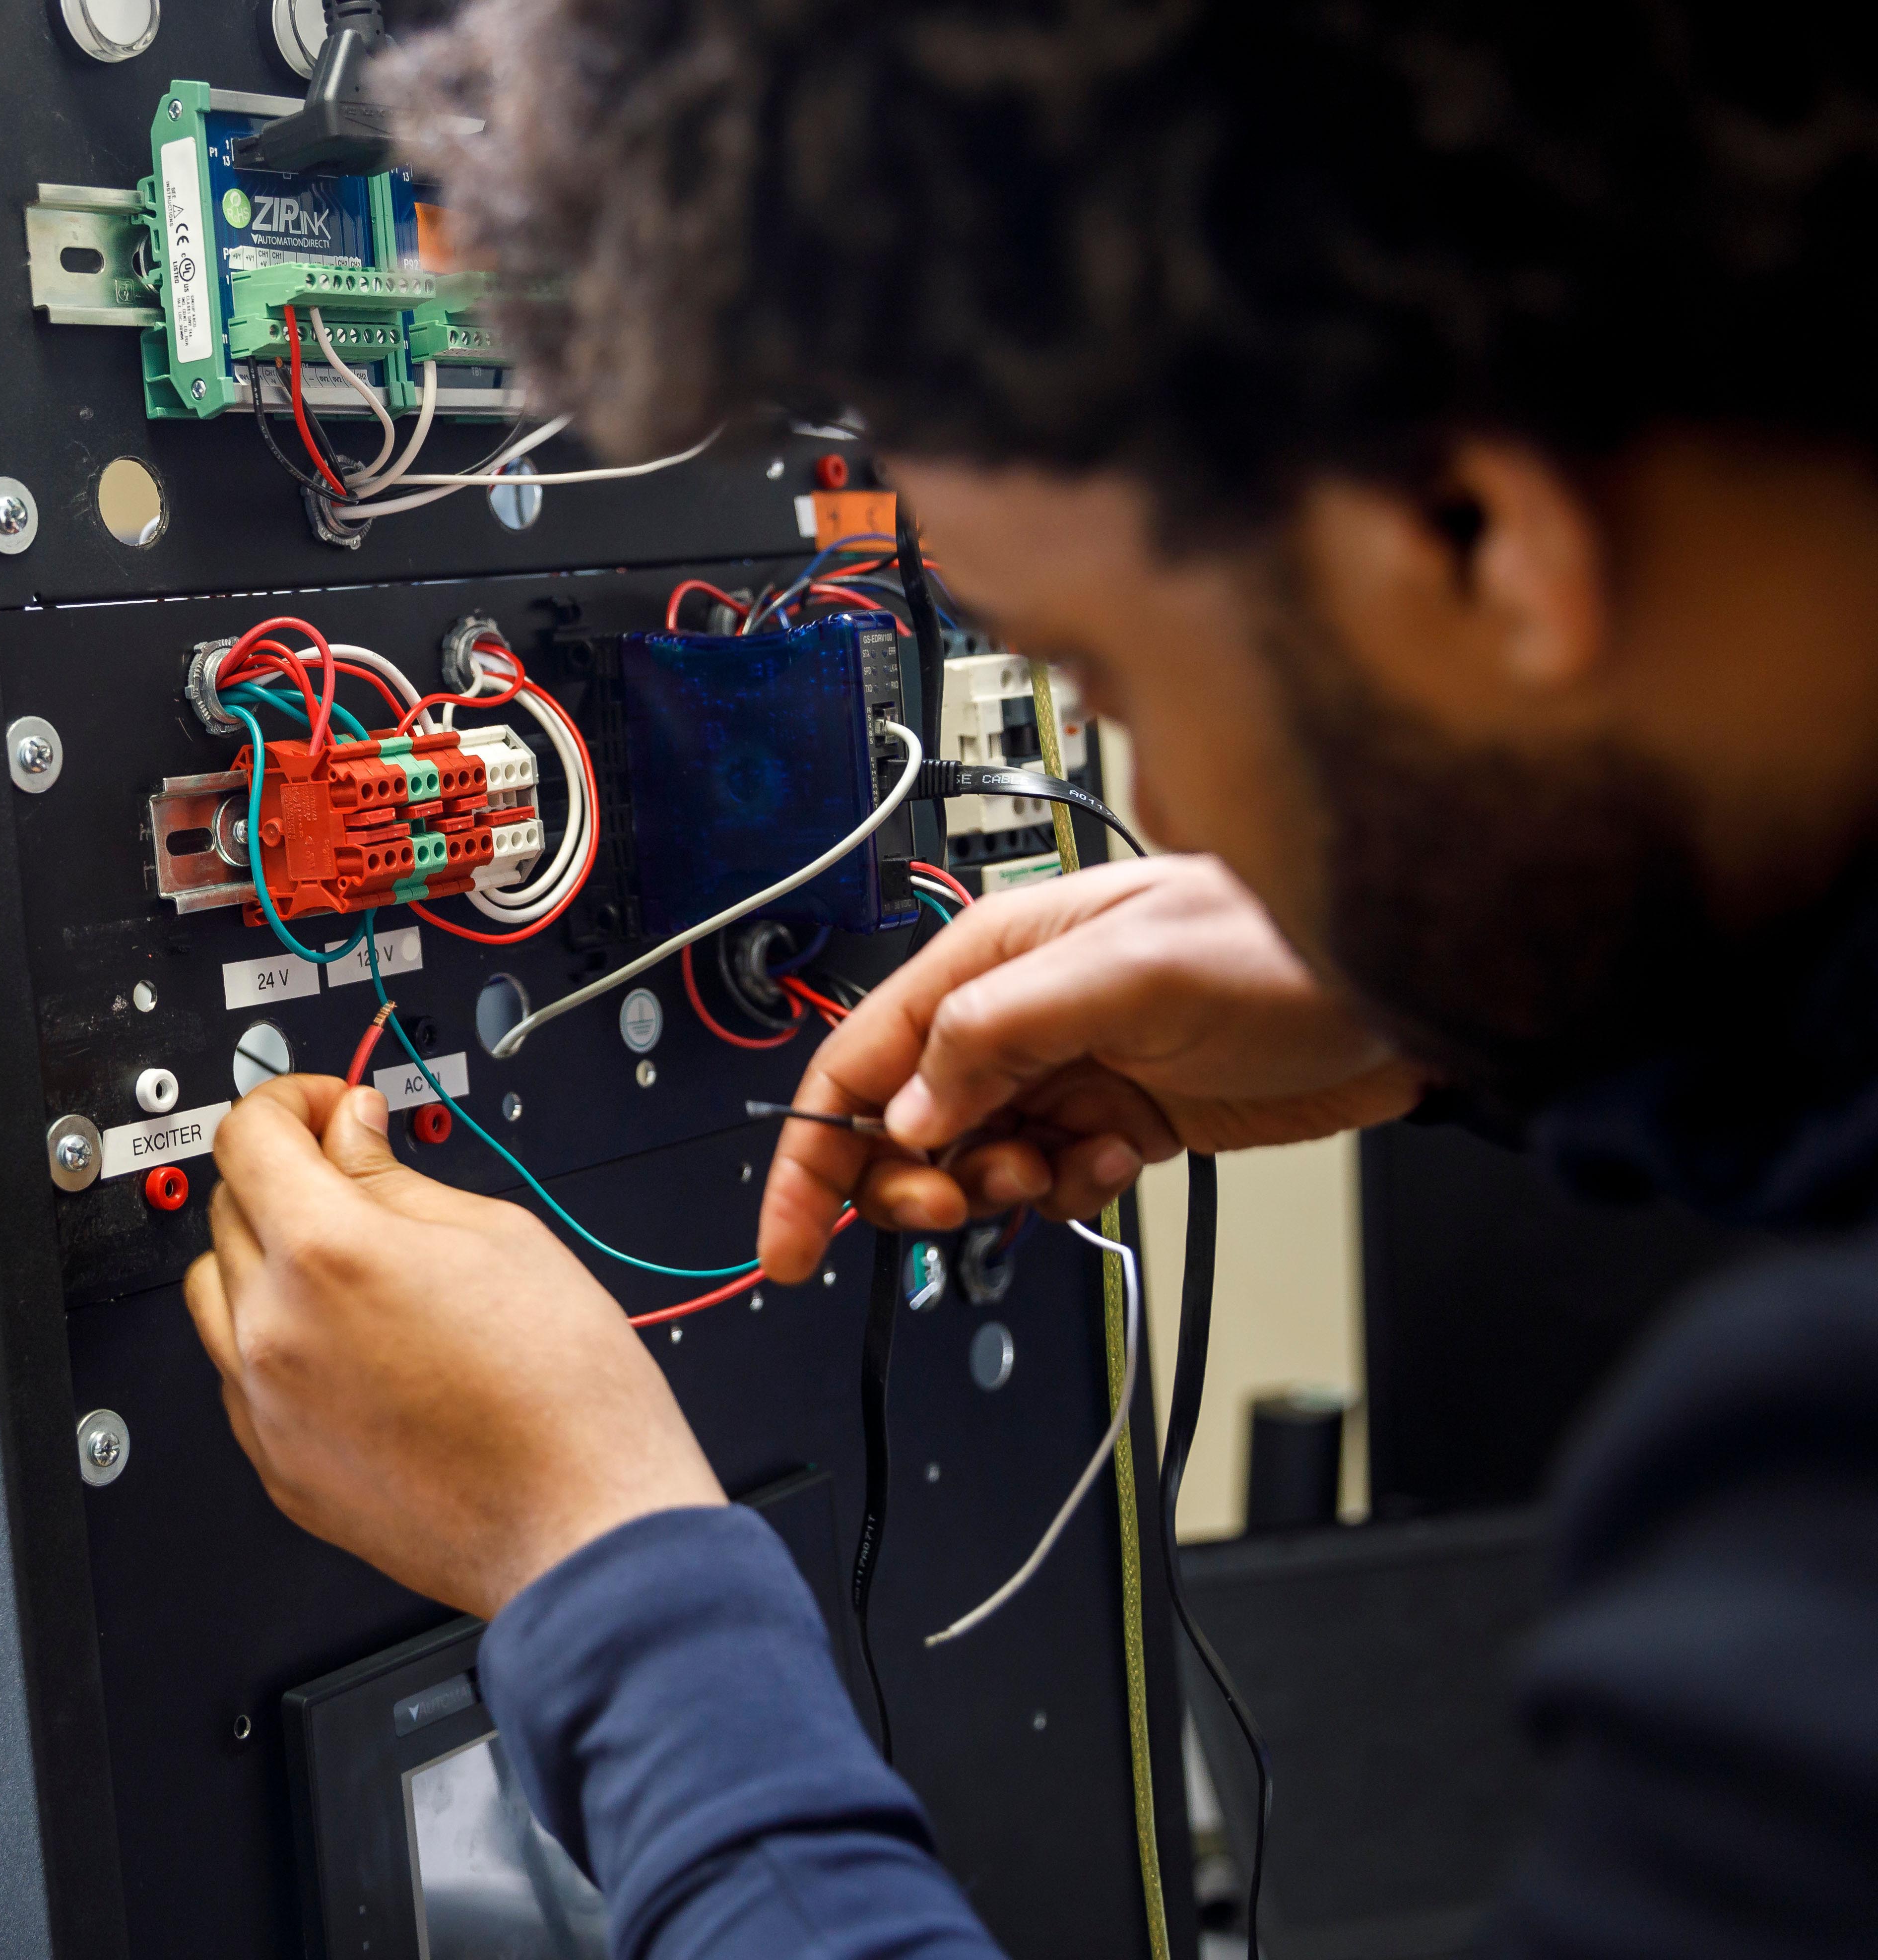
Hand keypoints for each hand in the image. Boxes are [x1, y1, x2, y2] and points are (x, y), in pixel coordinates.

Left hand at [185, 1075, 724, 1616]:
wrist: (584, 1526)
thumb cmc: (565, 1392)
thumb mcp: (498, 1235)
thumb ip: (395, 1175)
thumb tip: (347, 1130)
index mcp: (328, 1253)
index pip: (247, 1136)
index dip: (289, 1101)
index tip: (326, 1109)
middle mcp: (277, 1331)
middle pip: (227, 1207)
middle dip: (285, 1173)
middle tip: (354, 1177)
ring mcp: (267, 1407)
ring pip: (215, 1291)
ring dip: (264, 1257)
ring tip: (349, 1268)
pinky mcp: (276, 1467)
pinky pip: (239, 1374)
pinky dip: (274, 1340)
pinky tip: (347, 1345)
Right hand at [756, 856, 1425, 1280]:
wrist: (1402, 1002)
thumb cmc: (1282, 948)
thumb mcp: (1133, 970)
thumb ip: (1002, 1032)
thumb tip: (912, 1111)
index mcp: (991, 961)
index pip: (860, 1064)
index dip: (810, 1156)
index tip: (788, 1241)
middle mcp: (1013, 1016)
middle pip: (900, 1126)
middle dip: (912, 1182)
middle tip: (963, 1204)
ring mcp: (1063, 1070)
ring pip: (969, 1162)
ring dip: (1001, 1189)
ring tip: (1063, 1166)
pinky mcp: (1113, 1116)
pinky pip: (1045, 1179)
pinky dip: (1068, 1191)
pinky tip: (1119, 1161)